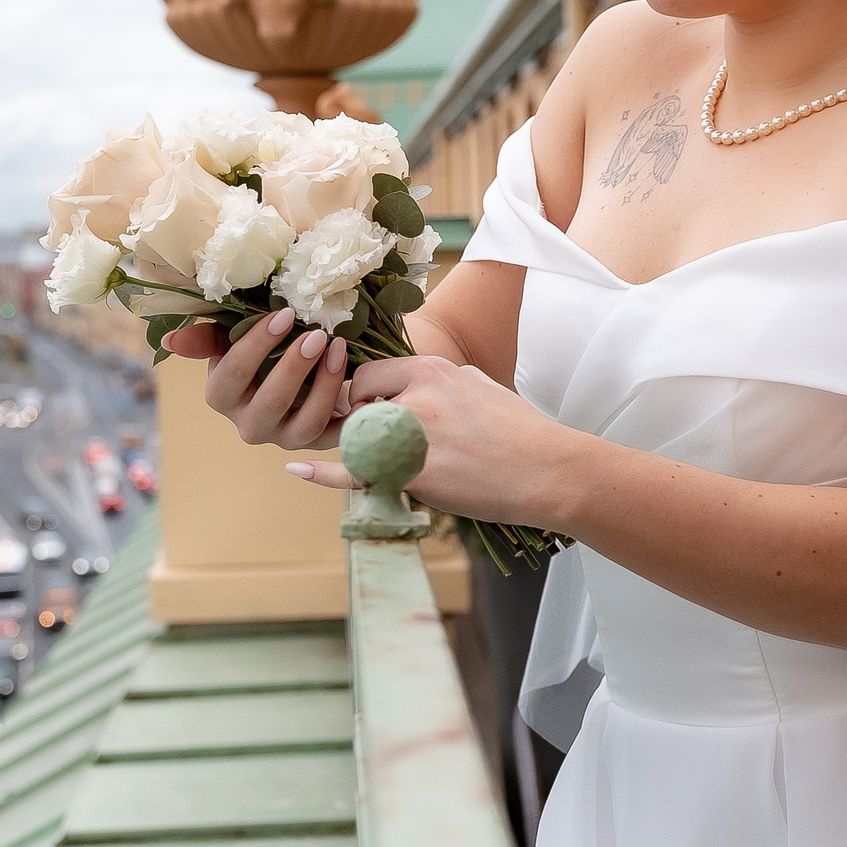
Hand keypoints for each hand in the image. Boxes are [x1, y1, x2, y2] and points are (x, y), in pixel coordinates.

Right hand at [167, 311, 349, 451]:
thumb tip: (171, 340)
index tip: (285, 314)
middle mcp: (250, 424)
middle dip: (293, 368)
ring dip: (324, 385)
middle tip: (317, 334)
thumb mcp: (236, 338)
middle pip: (269, 403)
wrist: (304, 373)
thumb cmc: (265, 349)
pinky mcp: (318, 444)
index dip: (257, 344)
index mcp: (222, 396)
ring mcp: (285, 438)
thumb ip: (209, 337)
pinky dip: (350, 413)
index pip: (232, 373)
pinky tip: (361, 384)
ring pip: (305, 423)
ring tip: (339, 349)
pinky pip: (336, 436)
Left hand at [282, 354, 573, 529]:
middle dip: (363, 424)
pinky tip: (299, 470)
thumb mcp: (479, 386)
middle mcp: (415, 398)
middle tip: (391, 442)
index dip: (367, 395)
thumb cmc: (520, 431)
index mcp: (433, 370)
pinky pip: (358, 473)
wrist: (547, 471)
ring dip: (370, 452)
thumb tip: (421, 384)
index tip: (376, 411)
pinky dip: (324, 473)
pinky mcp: (412, 475)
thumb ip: (442, 382)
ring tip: (412, 463)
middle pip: (357, 407)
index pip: (370, 374)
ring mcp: (411, 437)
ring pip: (360, 441)